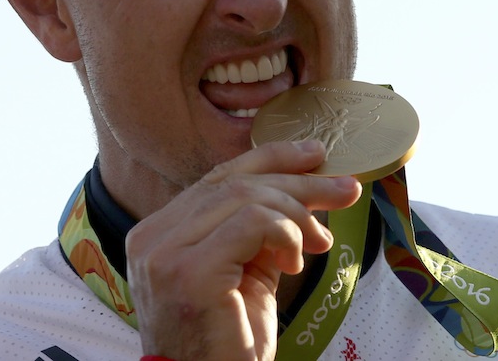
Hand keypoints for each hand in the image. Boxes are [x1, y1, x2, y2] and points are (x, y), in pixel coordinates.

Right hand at [125, 140, 361, 360]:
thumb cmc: (228, 342)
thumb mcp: (246, 271)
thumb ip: (261, 230)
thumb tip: (306, 188)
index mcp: (161, 232)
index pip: (218, 178)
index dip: (270, 159)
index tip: (315, 155)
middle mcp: (153, 237)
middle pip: (234, 182)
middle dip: (298, 181)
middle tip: (345, 188)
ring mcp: (165, 253)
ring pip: (245, 196)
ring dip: (297, 213)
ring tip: (320, 242)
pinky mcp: (189, 271)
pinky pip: (252, 222)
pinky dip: (286, 232)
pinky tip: (296, 259)